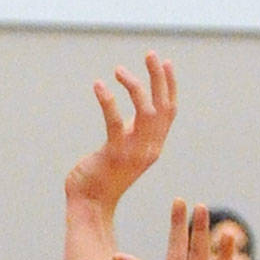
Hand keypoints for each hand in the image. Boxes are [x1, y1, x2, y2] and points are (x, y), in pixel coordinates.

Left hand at [66, 53, 176, 206]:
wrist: (90, 205)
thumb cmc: (101, 178)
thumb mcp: (123, 152)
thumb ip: (132, 134)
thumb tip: (132, 114)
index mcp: (153, 146)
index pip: (170, 111)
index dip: (170, 86)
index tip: (165, 63)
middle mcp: (149, 148)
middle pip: (163, 106)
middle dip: (159, 77)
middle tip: (150, 54)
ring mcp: (134, 152)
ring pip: (145, 110)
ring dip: (135, 85)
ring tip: (119, 69)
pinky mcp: (114, 154)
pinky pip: (115, 121)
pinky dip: (108, 100)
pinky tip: (98, 85)